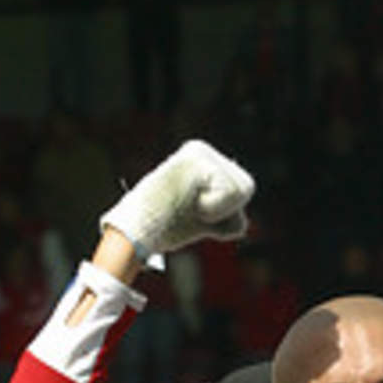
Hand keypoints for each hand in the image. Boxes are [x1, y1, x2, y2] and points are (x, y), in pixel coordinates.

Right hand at [100, 139, 253, 265]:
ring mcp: (201, 153)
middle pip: (246, 188)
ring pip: (243, 191)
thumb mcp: (199, 213)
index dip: (223, 213)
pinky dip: (216, 210)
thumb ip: (221, 208)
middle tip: (190, 212)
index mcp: (200, 158)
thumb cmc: (166, 228)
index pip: (240, 190)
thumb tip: (241, 223)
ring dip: (220, 213)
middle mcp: (202, 149)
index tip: (193, 213)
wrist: (136, 234)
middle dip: (225, 212)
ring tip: (188, 208)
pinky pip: (233, 194)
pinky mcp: (200, 161)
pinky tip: (190, 205)